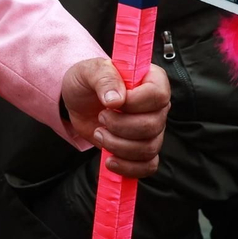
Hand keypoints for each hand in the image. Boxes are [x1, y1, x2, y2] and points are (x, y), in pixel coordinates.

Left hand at [60, 59, 170, 178]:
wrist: (78, 101)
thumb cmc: (87, 81)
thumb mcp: (89, 71)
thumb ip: (104, 78)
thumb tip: (116, 99)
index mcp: (151, 80)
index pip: (158, 95)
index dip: (135, 103)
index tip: (112, 103)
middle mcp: (157, 106)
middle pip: (152, 125)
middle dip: (120, 126)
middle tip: (101, 117)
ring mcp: (152, 129)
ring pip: (149, 148)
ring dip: (118, 145)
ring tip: (99, 132)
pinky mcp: (142, 148)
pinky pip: (148, 165)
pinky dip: (128, 167)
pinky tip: (109, 160)